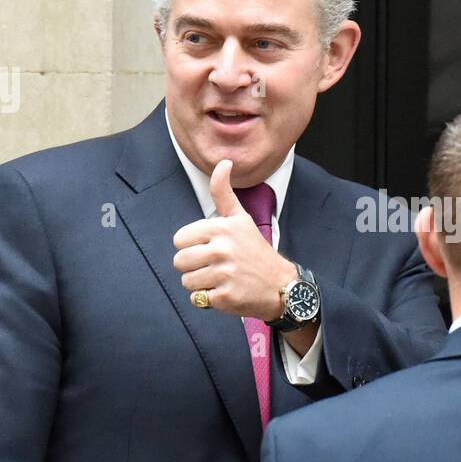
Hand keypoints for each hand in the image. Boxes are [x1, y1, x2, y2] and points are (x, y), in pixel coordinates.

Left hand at [173, 159, 295, 319]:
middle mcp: (222, 249)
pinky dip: (207, 299)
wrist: (281, 286)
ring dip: (200, 283)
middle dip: (193, 266)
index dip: (192, 246)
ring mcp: (224, 274)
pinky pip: (196, 299)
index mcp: (222, 228)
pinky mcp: (225, 297)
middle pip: (179, 261)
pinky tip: (226, 292)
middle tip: (216, 266)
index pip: (179, 239)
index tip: (211, 248)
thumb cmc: (256, 251)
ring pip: (186, 281)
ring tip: (221, 279)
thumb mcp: (241, 218)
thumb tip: (223, 162)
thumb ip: (224, 192)